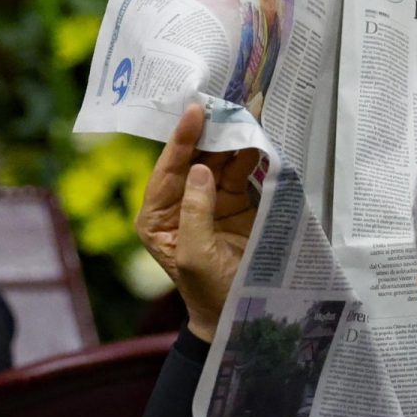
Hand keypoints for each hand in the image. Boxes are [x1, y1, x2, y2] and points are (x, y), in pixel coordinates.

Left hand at [135, 104, 260, 340]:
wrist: (238, 314)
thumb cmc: (209, 291)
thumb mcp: (196, 255)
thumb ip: (195, 211)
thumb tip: (199, 168)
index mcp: (157, 215)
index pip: (167, 169)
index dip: (181, 139)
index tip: (195, 111)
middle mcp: (179, 202)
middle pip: (193, 157)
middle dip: (209, 131)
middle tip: (227, 102)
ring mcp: (208, 200)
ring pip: (218, 160)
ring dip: (231, 137)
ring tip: (247, 112)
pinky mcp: (235, 203)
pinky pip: (240, 171)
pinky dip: (249, 153)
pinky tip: (259, 135)